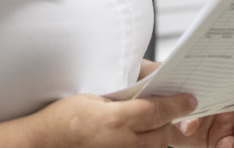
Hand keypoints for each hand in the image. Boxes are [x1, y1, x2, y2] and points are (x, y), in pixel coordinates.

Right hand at [29, 92, 197, 147]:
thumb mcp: (95, 99)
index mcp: (118, 120)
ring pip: (155, 147)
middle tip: (179, 107)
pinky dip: (145, 145)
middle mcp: (123, 143)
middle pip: (163, 132)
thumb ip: (124, 98)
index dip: (178, 104)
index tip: (190, 99)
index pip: (159, 111)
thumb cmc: (63, 119)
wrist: (43, 143)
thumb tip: (148, 91)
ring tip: (156, 122)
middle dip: (171, 120)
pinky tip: (138, 136)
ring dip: (158, 134)